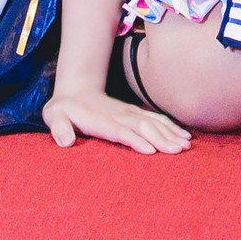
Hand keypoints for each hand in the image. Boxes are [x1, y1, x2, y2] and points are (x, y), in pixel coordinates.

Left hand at [46, 90, 190, 153]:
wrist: (76, 88)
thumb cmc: (63, 108)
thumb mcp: (53, 115)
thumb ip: (58, 128)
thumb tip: (65, 142)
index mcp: (101, 121)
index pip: (120, 131)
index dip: (135, 140)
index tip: (151, 150)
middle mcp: (120, 116)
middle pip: (143, 127)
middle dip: (162, 138)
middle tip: (178, 151)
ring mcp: (129, 114)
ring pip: (154, 123)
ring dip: (170, 133)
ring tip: (186, 145)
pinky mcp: (135, 114)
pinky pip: (157, 119)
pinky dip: (171, 126)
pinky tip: (184, 135)